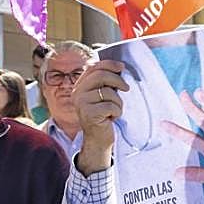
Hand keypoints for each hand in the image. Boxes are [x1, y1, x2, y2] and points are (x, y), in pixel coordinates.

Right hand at [71, 60, 127, 174]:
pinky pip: (111, 106)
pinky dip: (117, 112)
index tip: (122, 67)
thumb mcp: (103, 96)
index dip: (109, 64)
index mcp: (80, 86)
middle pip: (101, 76)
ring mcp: (81, 104)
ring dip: (118, 102)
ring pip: (108, 92)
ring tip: (114, 111)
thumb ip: (106, 82)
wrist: (98, 139)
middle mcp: (77, 93)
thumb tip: (120, 67)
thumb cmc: (104, 115)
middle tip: (126, 88)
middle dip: (117, 81)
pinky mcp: (89, 114)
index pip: (93, 67)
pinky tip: (112, 118)